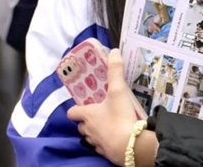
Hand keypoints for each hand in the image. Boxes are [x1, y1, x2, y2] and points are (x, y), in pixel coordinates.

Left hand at [67, 49, 149, 164]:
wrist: (130, 144)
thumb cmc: (119, 116)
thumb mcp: (118, 90)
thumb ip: (115, 71)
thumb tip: (113, 51)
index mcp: (87, 115)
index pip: (72, 112)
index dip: (76, 108)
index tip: (84, 104)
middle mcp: (88, 129)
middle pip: (81, 125)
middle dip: (88, 120)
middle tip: (100, 111)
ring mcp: (96, 142)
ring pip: (91, 136)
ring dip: (97, 130)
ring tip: (110, 123)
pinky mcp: (106, 152)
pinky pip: (102, 145)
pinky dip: (107, 141)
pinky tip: (117, 136)